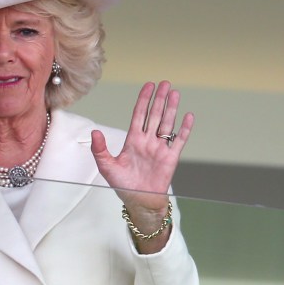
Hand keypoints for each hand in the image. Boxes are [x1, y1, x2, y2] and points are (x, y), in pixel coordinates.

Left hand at [90, 81, 193, 240]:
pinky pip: (179, 141)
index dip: (143, 100)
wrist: (139, 201)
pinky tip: (188, 116)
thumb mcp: (107, 166)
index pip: (139, 115)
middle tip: (165, 83)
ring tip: (175, 93)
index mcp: (132, 141)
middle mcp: (147, 141)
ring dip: (171, 109)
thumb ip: (100, 149)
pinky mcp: (171, 158)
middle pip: (155, 115)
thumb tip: (95, 132)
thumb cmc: (123, 185)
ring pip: (167, 124)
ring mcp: (160, 148)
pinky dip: (184, 129)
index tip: (148, 86)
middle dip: (159, 99)